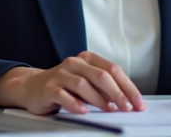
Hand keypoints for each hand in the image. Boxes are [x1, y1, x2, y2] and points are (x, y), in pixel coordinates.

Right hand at [0, 51, 145, 114]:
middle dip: (118, 93)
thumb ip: (104, 88)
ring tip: (110, 110)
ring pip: (83, 84)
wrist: (32, 87)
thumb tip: (128, 101)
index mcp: (88, 59)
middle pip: (101, 76)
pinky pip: (63, 95)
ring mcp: (61, 74)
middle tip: (128, 107)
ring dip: (99, 99)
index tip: (138, 103)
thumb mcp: (86, 83)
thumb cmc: (65, 86)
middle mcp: (75, 63)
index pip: (113, 70)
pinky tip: (83, 111)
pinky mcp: (49, 88)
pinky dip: (74, 104)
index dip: (128, 87)